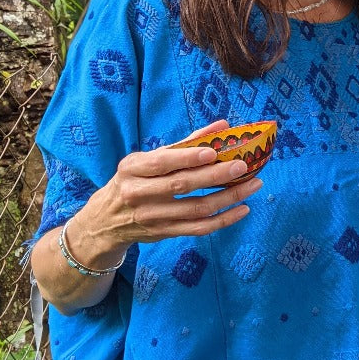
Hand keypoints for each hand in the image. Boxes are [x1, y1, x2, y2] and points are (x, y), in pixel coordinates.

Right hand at [34, 121, 264, 312]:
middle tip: (242, 166)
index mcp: (132, 169)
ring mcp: (152, 217)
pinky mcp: (164, 234)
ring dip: (228, 197)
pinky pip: (198, 229)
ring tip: (253, 185)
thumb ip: (184, 143)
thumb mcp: (146, 159)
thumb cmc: (133, 181)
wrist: (105, 221)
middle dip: (215, 175)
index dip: (187, 157)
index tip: (212, 151)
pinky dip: (223, 220)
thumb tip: (222, 126)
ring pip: (195, 209)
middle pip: (181, 185)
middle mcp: (138, 194)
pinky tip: (243, 208)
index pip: (161, 162)